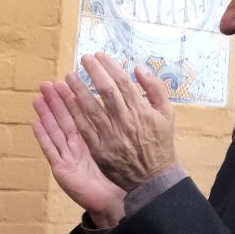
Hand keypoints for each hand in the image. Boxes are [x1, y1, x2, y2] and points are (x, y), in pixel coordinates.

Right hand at [33, 82, 125, 227]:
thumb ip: (115, 130)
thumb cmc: (119, 177)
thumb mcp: (118, 149)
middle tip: (46, 83)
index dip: (72, 98)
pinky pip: (52, 150)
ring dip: (46, 115)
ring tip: (37, 98)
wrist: (114, 201)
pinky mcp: (62, 170)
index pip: (79, 115)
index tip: (66, 81)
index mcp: (90, 140)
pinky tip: (36, 124)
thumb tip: (120, 109)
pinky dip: (43, 137)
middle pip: (64, 120)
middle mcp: (76, 147)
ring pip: (55, 132)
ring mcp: (67, 158)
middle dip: (55, 101)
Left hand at [60, 53, 177, 190]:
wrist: (153, 177)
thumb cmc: (159, 142)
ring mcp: (111, 137)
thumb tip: (138, 69)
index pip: (122, 82)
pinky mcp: (99, 150)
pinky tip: (67, 101)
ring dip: (78, 90)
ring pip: (91, 108)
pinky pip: (84, 129)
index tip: (99, 56)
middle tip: (83, 59)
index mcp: (142, 111)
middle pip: (106, 92)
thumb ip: (156, 88)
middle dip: (93, 72)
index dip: (109, 66)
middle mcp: (125, 122)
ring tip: (69, 77)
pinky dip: (75, 114)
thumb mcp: (167, 113)